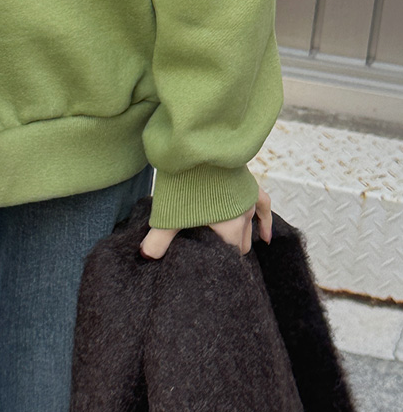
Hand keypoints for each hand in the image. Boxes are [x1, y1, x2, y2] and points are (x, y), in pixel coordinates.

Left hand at [139, 180, 271, 258]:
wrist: (198, 147)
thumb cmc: (185, 182)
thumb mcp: (169, 215)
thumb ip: (158, 240)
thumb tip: (145, 257)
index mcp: (229, 229)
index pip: (229, 256)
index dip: (218, 262)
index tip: (207, 265)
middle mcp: (243, 217)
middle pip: (241, 244)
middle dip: (229, 250)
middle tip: (213, 253)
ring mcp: (247, 200)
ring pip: (250, 228)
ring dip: (242, 237)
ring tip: (232, 247)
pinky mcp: (248, 185)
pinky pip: (263, 207)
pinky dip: (265, 223)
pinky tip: (266, 237)